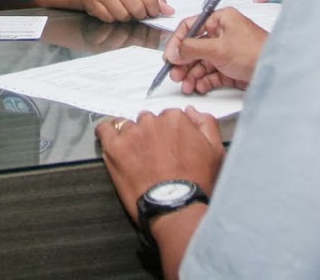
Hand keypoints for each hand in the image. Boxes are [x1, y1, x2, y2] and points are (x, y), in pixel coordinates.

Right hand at [80, 0, 173, 22]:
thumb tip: (169, 10)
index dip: (154, 10)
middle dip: (139, 15)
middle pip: (137, 9)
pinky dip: (111, 18)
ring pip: (123, 16)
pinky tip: (110, 11)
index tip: (152, 12)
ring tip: (122, 10)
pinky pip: (109, 19)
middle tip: (136, 13)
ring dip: (125, 18)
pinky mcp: (93, 3)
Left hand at [95, 107, 223, 224]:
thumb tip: (192, 113)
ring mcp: (133, 134)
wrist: (177, 207)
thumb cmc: (196, 184)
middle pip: (147, 121)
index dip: (167, 134)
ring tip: (136, 158)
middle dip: (149, 135)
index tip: (168, 146)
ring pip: (127, 126)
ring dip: (130, 138)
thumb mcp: (215, 152)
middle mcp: (153, 122)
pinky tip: (112, 144)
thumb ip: (206, 124)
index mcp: (176, 119)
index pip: (167, 117)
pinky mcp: (115, 148)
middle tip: (153, 156)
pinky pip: (104, 130)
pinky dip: (106, 134)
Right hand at [166, 8, 265, 93]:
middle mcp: (223, 33)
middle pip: (195, 47)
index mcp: (221, 19)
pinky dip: (203, 81)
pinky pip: (212, 73)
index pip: (192, 26)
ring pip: (202, 62)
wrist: (276, 73)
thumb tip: (174, 50)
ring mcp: (227, 51)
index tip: (169, 55)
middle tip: (174, 73)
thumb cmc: (255, 52)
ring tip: (185, 85)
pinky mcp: (231, 68)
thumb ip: (193, 49)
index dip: (178, 41)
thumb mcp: (219, 49)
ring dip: (192, 74)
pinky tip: (198, 87)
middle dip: (184, 62)